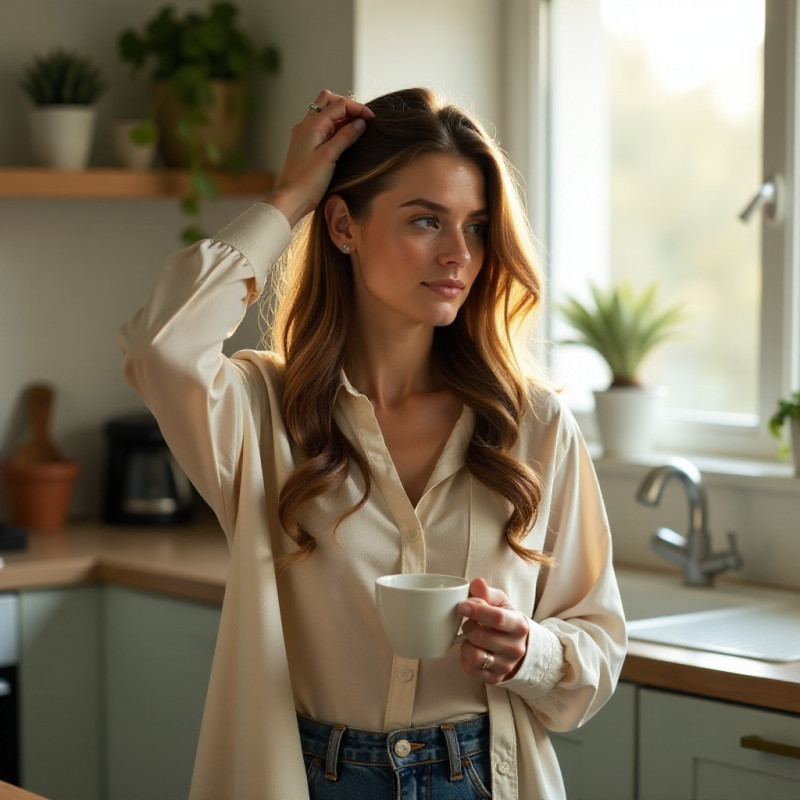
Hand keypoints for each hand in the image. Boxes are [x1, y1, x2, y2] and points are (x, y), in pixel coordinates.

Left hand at [265, 89, 374, 227]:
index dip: (358, 109)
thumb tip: (361, 123)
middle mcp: (305, 125)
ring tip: (356, 129)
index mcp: (312, 124)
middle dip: (347, 106)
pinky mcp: (304, 145)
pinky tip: (343, 139)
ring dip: (340, 116)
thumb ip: (346, 136)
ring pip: (324, 113)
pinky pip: (321, 128)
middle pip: (328, 101)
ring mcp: (304, 135)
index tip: (373, 119)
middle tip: (362, 119)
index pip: (339, 105)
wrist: (290, 200)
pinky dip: (334, 127)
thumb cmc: (307, 181)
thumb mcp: (330, 156)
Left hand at [457, 578, 529, 684]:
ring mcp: (506, 665)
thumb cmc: (505, 620)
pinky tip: (471, 649)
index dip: (476, 610)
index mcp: (518, 625)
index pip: (497, 618)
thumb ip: (486, 592)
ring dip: (465, 644)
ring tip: (469, 638)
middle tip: (469, 623)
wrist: (518, 646)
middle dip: (468, 627)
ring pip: (475, 656)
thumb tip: (477, 583)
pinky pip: (471, 670)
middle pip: (480, 637)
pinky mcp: (495, 678)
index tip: (462, 606)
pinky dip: (465, 659)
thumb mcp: (500, 602)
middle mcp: (516, 648)